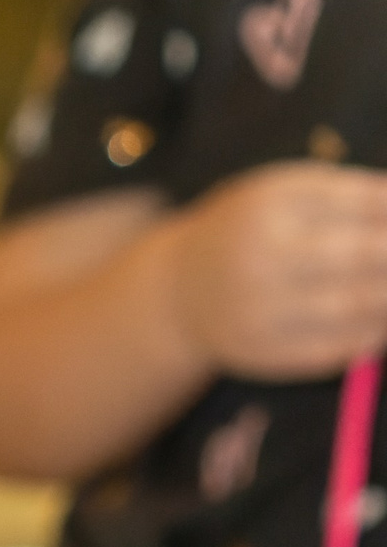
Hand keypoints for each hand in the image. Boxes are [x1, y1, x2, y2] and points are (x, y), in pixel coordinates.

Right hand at [169, 163, 386, 378]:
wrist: (179, 292)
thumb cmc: (248, 230)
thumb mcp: (284, 193)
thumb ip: (346, 195)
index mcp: (272, 204)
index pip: (364, 203)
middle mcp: (263, 259)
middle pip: (362, 256)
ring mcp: (260, 312)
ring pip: (351, 307)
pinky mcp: (262, 353)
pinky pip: (329, 351)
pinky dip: (367, 339)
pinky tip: (381, 328)